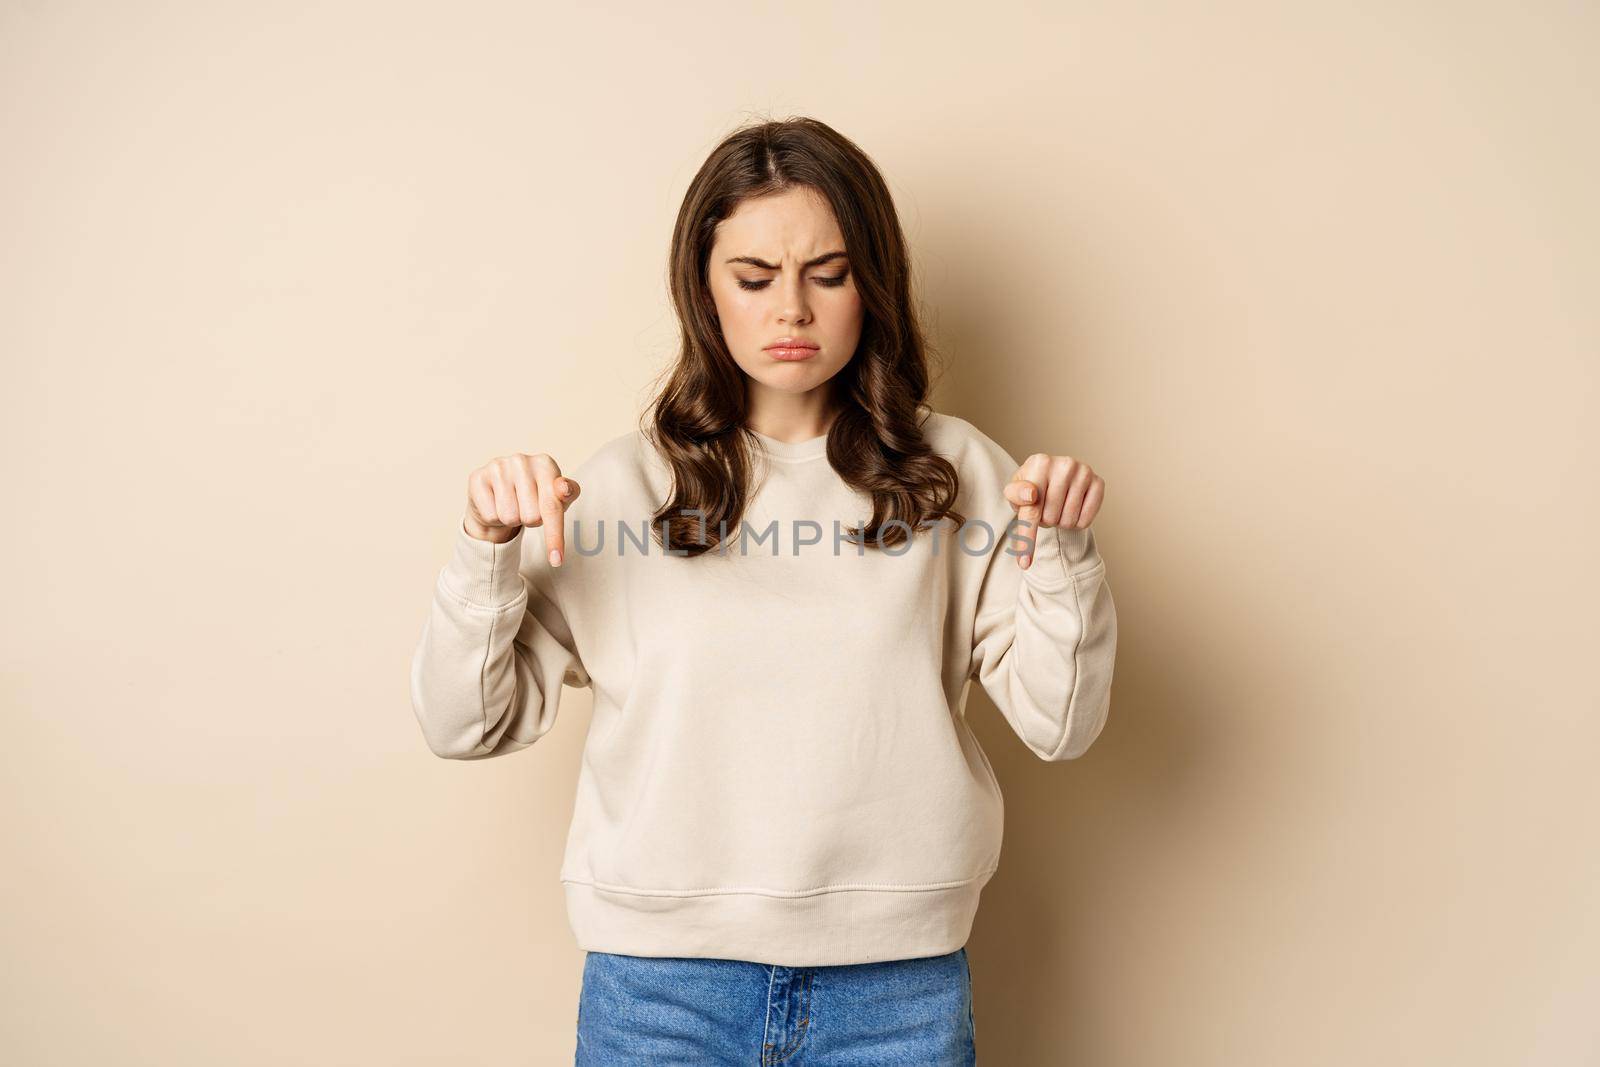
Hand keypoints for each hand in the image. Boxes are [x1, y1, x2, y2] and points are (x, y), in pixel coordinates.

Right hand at [463, 452, 581, 565]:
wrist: (497, 497)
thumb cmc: (533, 499)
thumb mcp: (556, 499)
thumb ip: (568, 494)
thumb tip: (564, 488)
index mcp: (545, 463)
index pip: (553, 506)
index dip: (555, 536)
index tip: (557, 560)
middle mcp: (521, 460)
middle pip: (532, 516)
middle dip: (530, 521)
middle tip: (524, 509)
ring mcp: (498, 467)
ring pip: (510, 517)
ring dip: (512, 519)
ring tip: (511, 507)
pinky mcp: (477, 477)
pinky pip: (491, 515)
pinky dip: (494, 517)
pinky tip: (494, 504)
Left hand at [1001, 453, 1104, 568]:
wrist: (1052, 478)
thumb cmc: (1030, 489)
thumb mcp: (1014, 494)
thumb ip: (1015, 495)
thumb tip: (1031, 495)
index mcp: (1039, 462)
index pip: (1032, 509)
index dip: (1027, 537)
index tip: (1024, 563)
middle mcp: (1064, 464)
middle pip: (1050, 518)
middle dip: (1044, 521)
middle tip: (1045, 508)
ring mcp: (1084, 472)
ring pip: (1068, 521)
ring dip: (1060, 522)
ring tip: (1057, 507)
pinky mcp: (1099, 482)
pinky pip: (1086, 520)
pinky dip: (1077, 523)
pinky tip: (1073, 509)